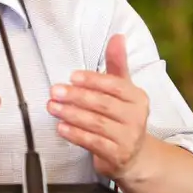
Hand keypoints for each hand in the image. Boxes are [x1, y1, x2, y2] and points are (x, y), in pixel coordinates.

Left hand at [48, 34, 149, 179]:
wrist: (135, 156)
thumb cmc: (124, 117)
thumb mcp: (123, 89)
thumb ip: (117, 64)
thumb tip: (117, 37)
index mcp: (138, 98)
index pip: (115, 86)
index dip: (93, 80)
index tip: (73, 76)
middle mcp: (136, 117)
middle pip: (104, 104)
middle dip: (77, 97)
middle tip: (55, 91)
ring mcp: (128, 138)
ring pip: (96, 123)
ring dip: (72, 114)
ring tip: (53, 107)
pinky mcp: (117, 155)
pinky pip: (93, 142)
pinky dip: (76, 134)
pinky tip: (61, 127)